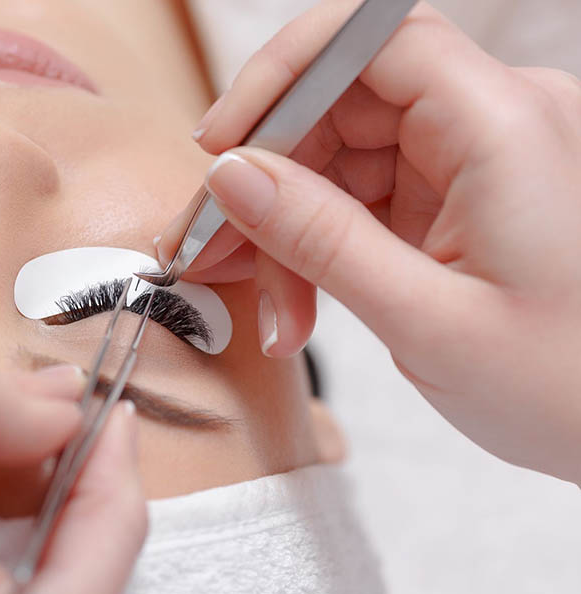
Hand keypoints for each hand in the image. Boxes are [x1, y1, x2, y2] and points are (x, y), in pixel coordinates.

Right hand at [157, 1, 580, 482]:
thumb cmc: (568, 389)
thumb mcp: (426, 320)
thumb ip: (321, 240)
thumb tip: (232, 177)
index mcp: (504, 128)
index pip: (371, 40)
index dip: (281, 78)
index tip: (217, 148)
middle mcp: (491, 123)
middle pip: (340, 106)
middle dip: (266, 179)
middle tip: (213, 250)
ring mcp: (472, 159)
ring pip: (339, 158)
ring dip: (286, 228)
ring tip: (266, 306)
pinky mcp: (455, 197)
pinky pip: (361, 197)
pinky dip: (318, 247)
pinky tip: (296, 303)